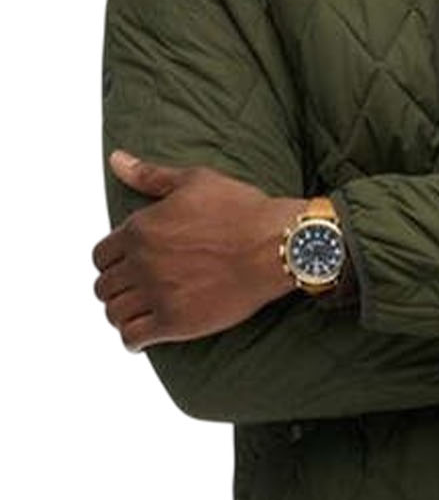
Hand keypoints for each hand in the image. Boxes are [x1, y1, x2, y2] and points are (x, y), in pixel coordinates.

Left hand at [93, 151, 306, 351]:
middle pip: (104, 287)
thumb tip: (116, 160)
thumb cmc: (242, 210)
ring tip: (136, 314)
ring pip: (114, 314)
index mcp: (140, 229)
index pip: (100, 255)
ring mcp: (157, 294)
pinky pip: (134, 337)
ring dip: (121, 314)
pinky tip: (141, 338)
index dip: (111, 263)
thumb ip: (149, 175)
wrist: (277, 246)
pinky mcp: (175, 322)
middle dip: (115, 289)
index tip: (124, 268)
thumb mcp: (194, 181)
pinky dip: (132, 340)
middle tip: (132, 292)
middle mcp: (142, 263)